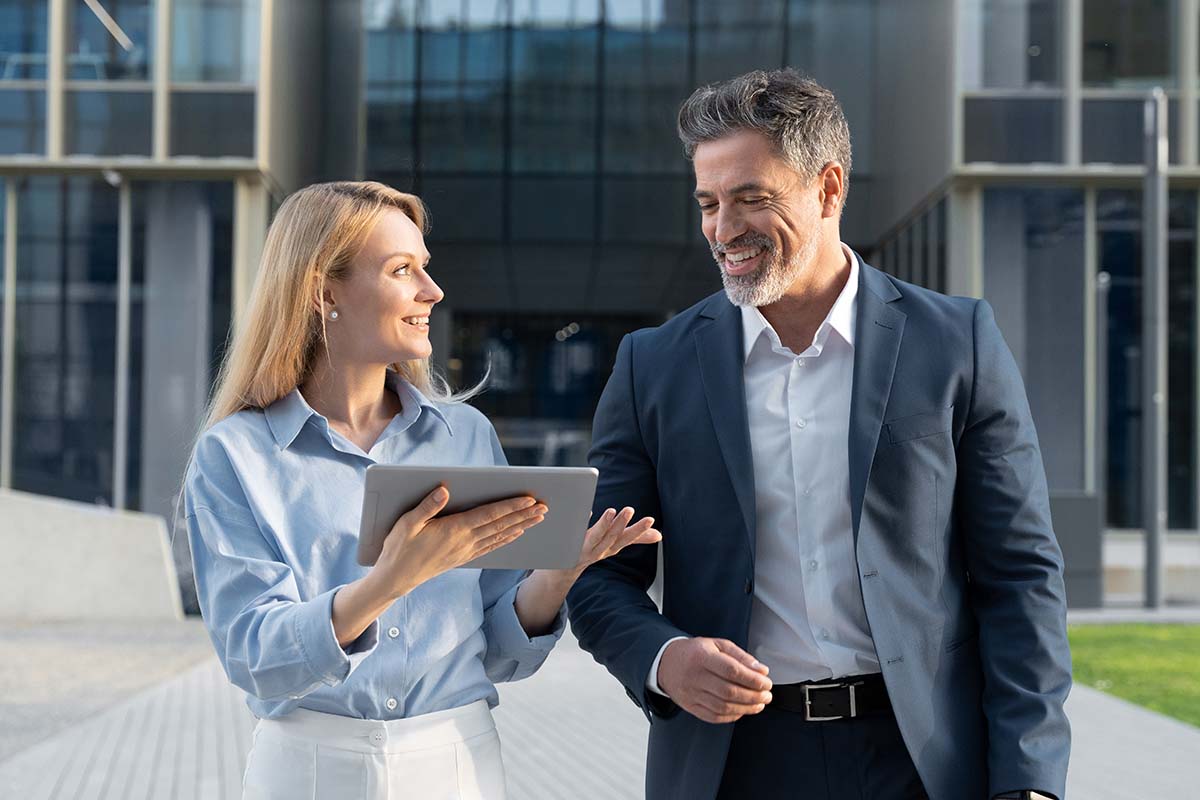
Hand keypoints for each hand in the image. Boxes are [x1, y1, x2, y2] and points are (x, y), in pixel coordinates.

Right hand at [373, 486, 546, 597]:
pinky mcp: (463, 558)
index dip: (511, 505)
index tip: (529, 498)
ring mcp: (465, 551)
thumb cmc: (399, 548)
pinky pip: (491, 546)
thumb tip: (444, 490)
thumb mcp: (407, 523)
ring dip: (521, 525)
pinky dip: (507, 538)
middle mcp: (464, 542)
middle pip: (501, 525)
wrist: (396, 578)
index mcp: (453, 530)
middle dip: (524, 514)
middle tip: (545, 506)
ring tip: (538, 517)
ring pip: (500, 536)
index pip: (489, 515)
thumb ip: (427, 506)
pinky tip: (517, 533)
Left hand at [570, 506, 660, 576]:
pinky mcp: (567, 546)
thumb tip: (659, 536)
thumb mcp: (615, 544)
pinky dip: (578, 525)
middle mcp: (598, 550)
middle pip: (611, 537)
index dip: (639, 530)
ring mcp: (582, 549)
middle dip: (621, 524)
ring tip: (611, 511)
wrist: (563, 569)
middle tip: (630, 510)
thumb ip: (635, 538)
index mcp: (610, 547)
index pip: (627, 539)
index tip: (650, 519)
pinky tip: (585, 512)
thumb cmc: (592, 550)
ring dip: (604, 525)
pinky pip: (572, 536)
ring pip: (595, 537)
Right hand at [657, 637, 771, 723]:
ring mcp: (691, 694)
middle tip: (767, 695)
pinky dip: (732, 716)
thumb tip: (761, 670)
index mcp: (702, 657)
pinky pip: (714, 716)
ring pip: (723, 707)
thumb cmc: (694, 652)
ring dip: (746, 708)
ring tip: (759, 704)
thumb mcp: (716, 645)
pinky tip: (742, 711)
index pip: (732, 670)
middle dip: (753, 696)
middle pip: (729, 691)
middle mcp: (695, 677)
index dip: (752, 679)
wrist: (665, 663)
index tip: (766, 682)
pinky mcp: (690, 707)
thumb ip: (740, 656)